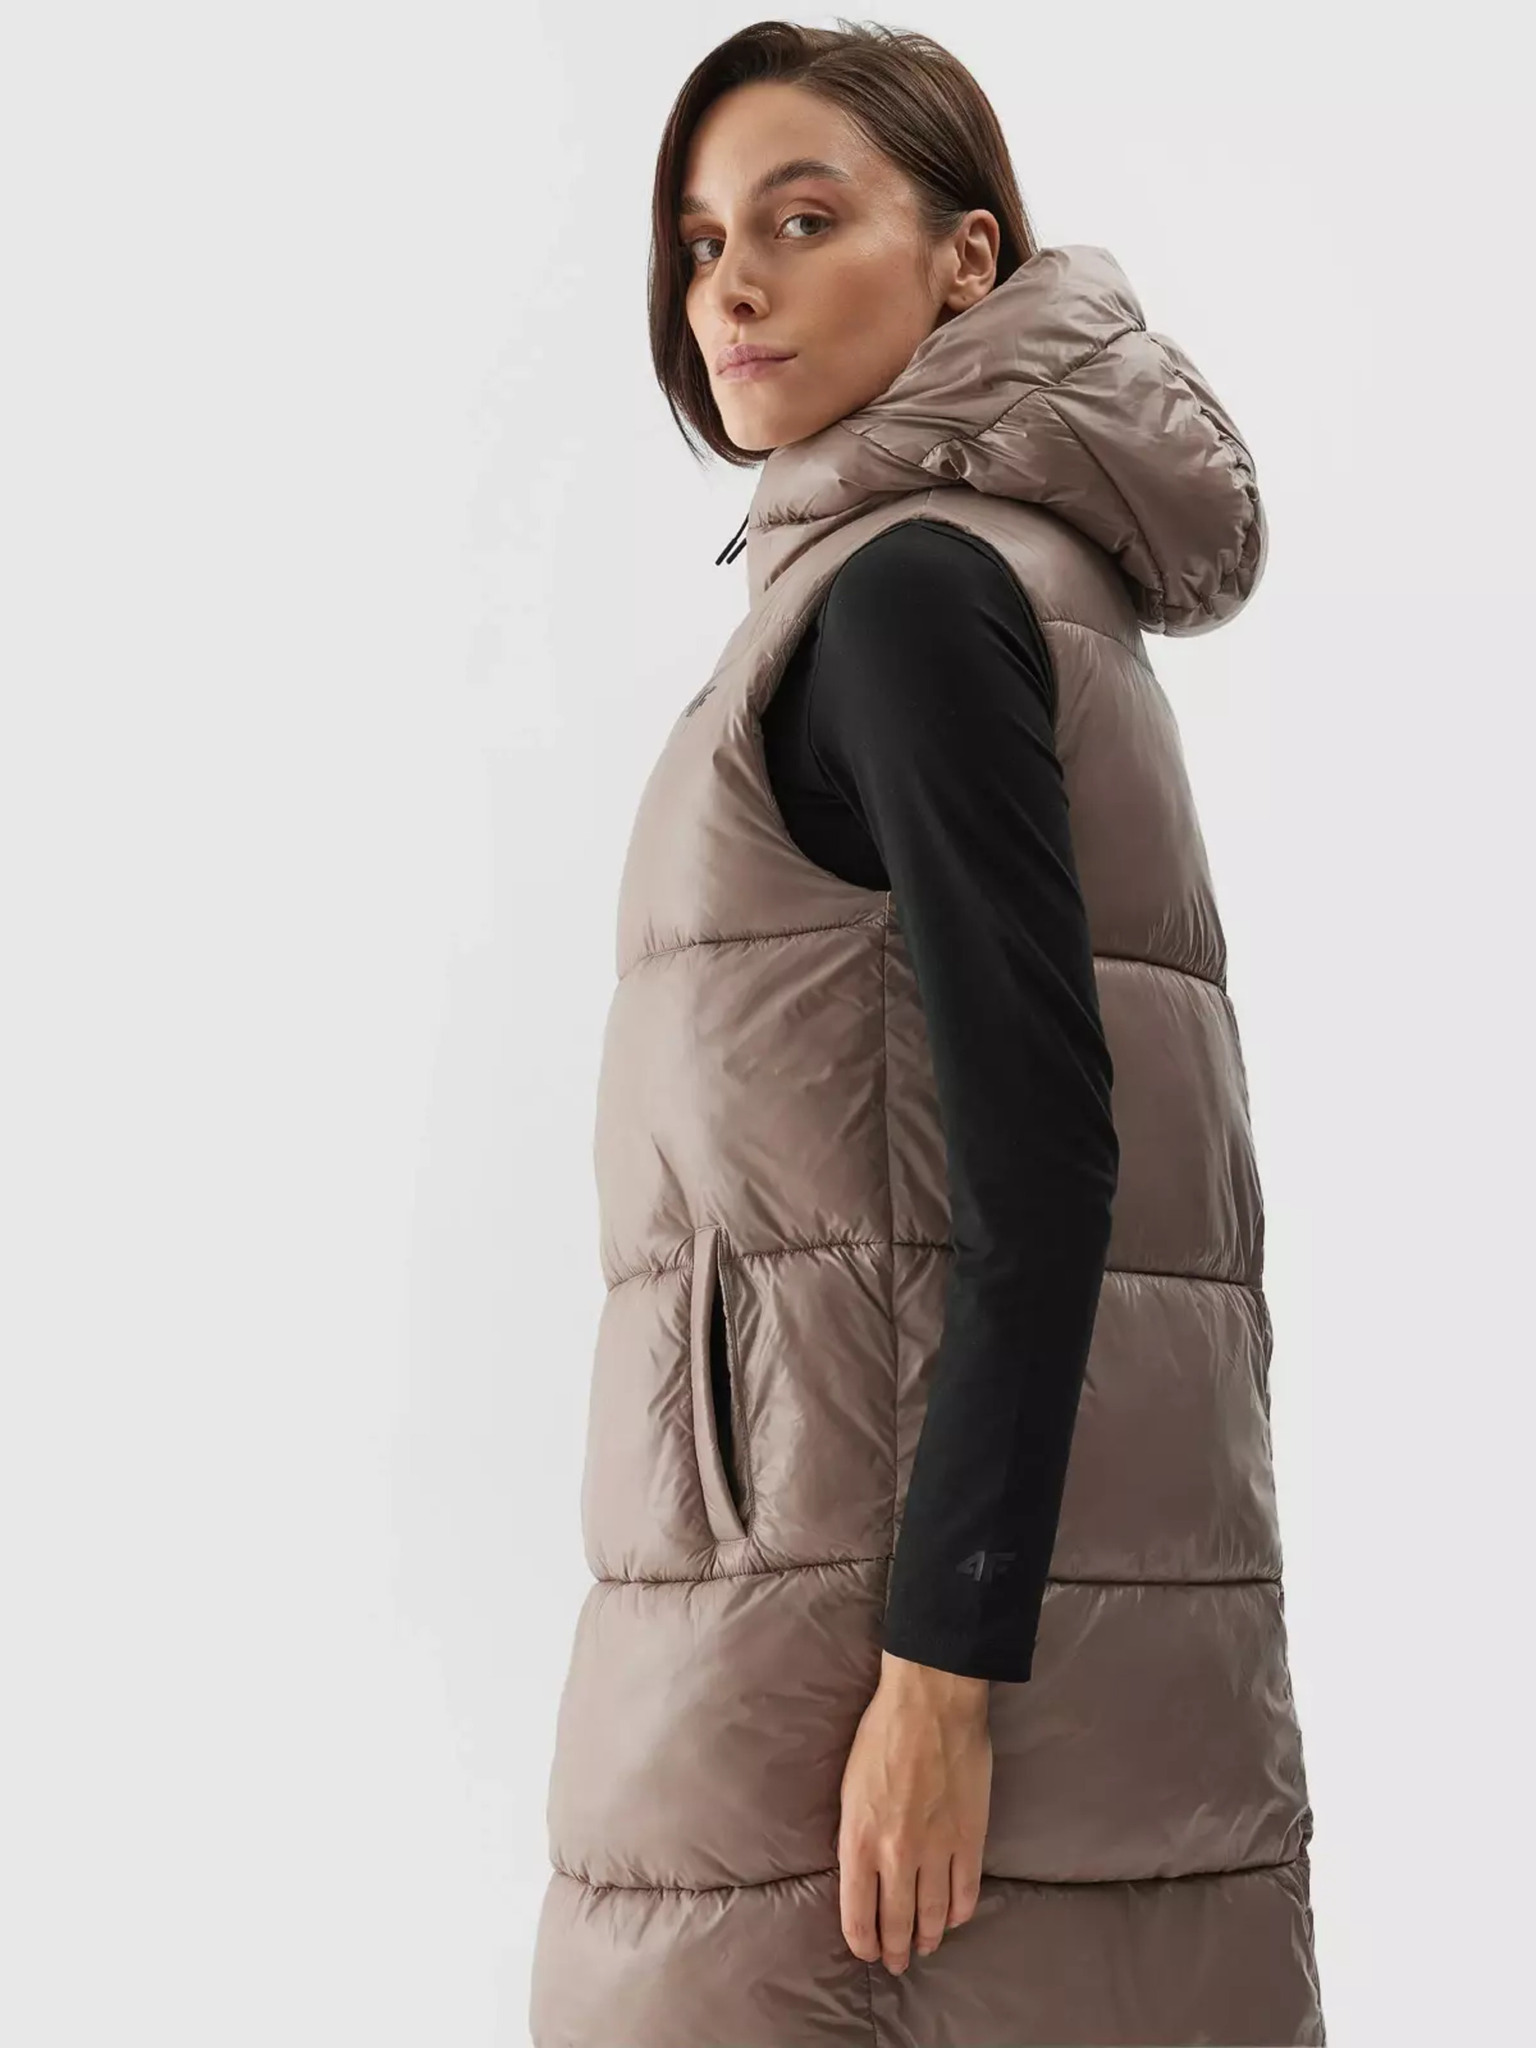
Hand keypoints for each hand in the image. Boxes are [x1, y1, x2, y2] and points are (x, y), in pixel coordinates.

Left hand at [837, 1649, 991, 1973]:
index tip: (866, 1953)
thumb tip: (862, 1872)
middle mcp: (897, 1855)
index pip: (857, 1915)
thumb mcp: (849, 1788)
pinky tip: (953, 1918)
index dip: (862, 1942)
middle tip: (897, 1963)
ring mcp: (937, 1850)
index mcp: (859, 1841)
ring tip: (924, 1947)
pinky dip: (958, 1912)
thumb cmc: (882, 1734)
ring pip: (932, 1914)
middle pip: (896, 1922)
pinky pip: (966, 1891)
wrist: (931, 1702)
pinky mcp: (970, 1838)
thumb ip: (856, 1836)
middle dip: (895, 1949)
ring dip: (927, 1937)